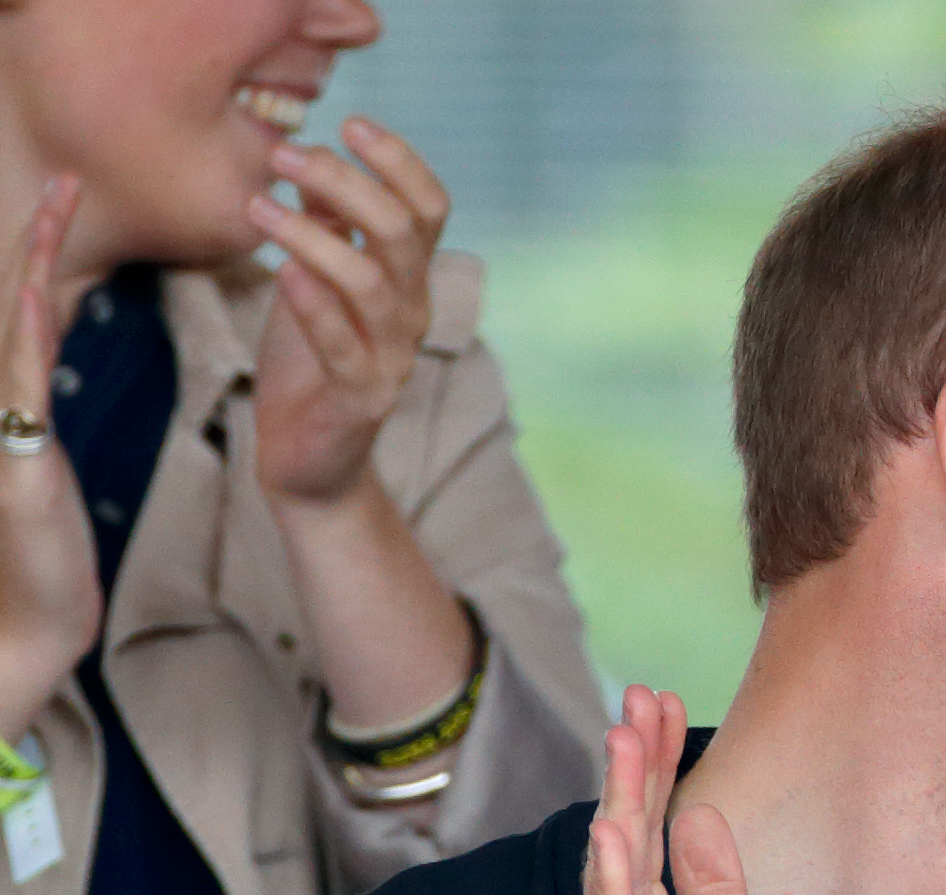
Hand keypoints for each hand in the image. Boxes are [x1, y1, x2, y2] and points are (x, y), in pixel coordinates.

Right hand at [0, 179, 101, 730]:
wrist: (35, 623)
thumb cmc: (46, 552)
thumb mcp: (46, 470)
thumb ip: (37, 415)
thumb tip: (46, 369)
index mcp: (14, 402)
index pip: (30, 314)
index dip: (45, 258)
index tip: (68, 205)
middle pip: (15, 304)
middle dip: (38, 241)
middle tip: (64, 180)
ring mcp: (2, 425)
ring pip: (14, 328)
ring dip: (33, 264)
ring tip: (55, 206)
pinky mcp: (17, 459)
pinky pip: (20, 384)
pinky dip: (26, 334)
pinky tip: (34, 291)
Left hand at [248, 119, 449, 509]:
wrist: (310, 462)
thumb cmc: (309, 367)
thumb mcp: (317, 284)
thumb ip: (328, 233)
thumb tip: (315, 166)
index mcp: (407, 282)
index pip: (429, 209)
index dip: (399, 161)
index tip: (349, 123)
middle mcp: (411, 315)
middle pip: (403, 232)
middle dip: (345, 182)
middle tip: (284, 155)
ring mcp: (392, 359)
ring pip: (371, 282)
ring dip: (313, 236)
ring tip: (259, 208)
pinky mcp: (361, 398)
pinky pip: (343, 346)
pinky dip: (315, 305)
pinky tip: (282, 272)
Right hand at [570, 688, 804, 894]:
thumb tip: (698, 817)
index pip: (646, 836)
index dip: (654, 769)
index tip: (661, 700)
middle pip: (625, 841)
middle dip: (633, 766)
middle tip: (639, 692)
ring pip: (615, 878)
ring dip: (619, 804)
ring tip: (623, 737)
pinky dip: (613, 888)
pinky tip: (611, 837)